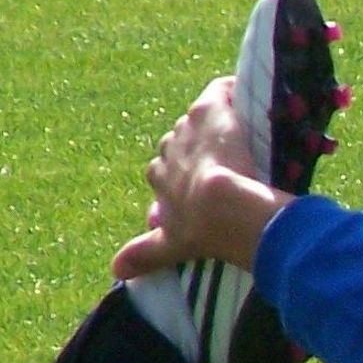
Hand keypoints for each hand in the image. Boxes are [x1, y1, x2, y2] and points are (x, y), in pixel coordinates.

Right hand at [111, 77, 294, 278]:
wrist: (222, 208)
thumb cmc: (201, 230)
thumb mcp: (171, 246)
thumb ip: (145, 254)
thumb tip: (115, 270)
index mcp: (157, 175)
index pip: (164, 169)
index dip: (182, 176)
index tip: (200, 187)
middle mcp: (167, 149)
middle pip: (182, 142)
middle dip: (200, 150)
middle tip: (229, 165)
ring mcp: (188, 127)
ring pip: (202, 121)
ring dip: (219, 126)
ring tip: (247, 141)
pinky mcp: (209, 108)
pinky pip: (220, 92)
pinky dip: (231, 93)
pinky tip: (247, 100)